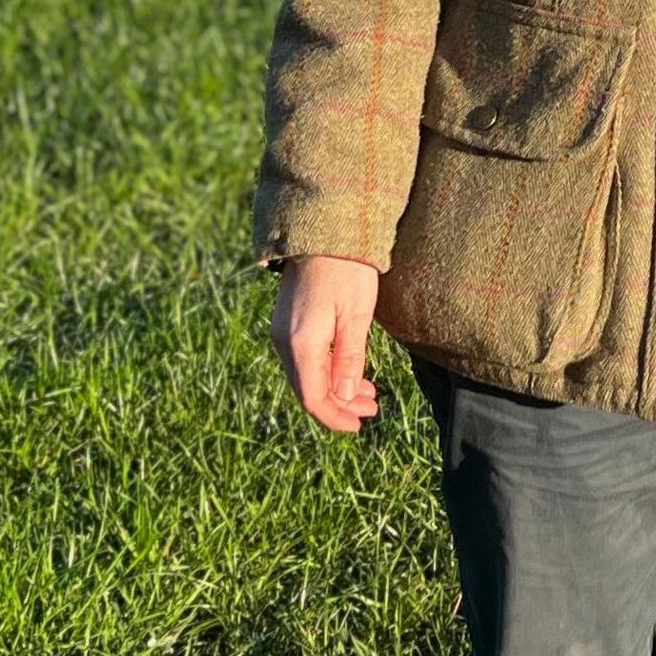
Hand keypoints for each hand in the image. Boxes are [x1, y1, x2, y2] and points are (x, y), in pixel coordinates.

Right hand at [271, 254, 384, 431]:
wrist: (324, 230)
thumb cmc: (347, 270)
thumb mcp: (356, 316)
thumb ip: (349, 359)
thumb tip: (343, 397)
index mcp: (301, 344)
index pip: (313, 398)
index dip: (335, 417)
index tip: (359, 425)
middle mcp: (284, 341)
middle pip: (308, 390)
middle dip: (340, 405)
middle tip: (373, 408)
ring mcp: (283, 331)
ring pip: (306, 375)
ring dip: (335, 388)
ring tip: (368, 393)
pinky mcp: (288, 322)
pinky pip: (305, 358)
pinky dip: (327, 370)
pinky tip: (349, 371)